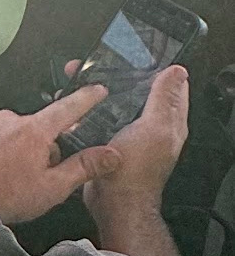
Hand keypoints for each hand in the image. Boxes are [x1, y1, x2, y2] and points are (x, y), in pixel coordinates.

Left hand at [0, 84, 122, 224]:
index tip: (98, 89)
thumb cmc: (7, 195)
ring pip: (20, 132)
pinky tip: (2, 171)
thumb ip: (83, 167)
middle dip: (49, 147)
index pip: (68, 107)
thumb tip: (111, 155)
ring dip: (25, 149)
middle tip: (43, 174)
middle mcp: (11, 119)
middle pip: (43, 126)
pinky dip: (5, 150)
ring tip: (18, 178)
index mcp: (34, 130)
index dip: (86, 98)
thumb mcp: (53, 187)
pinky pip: (0, 136)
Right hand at [84, 63, 189, 230]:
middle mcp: (151, 127)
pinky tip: (80, 104)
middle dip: (124, 76)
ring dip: (103, 91)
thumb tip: (177, 72)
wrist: (113, 202)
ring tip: (87, 79)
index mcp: (168, 121)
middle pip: (141, 91)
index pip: (171, 86)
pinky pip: (102, 118)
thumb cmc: (135, 172)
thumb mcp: (154, 128)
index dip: (159, 67)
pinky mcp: (110, 141)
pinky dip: (91, 109)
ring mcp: (130, 134)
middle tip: (106, 63)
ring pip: (118, 103)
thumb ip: (165, 99)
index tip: (142, 53)